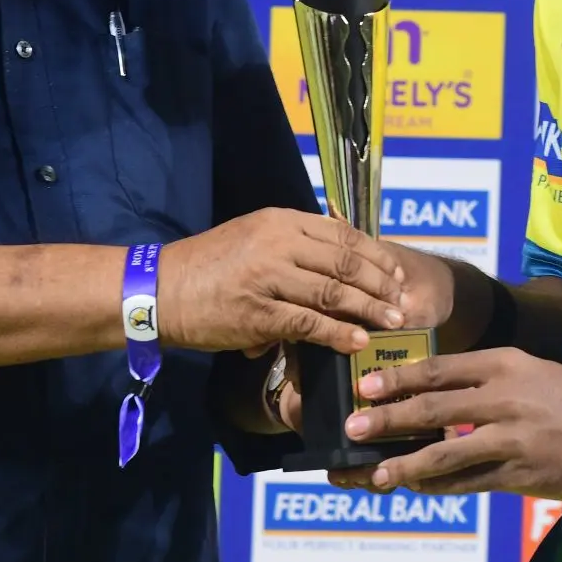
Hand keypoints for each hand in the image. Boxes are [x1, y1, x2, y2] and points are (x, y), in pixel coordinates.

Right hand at [157, 209, 410, 355]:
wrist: (159, 289)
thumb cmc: (208, 266)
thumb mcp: (252, 237)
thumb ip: (292, 243)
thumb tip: (337, 258)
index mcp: (279, 220)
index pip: (341, 234)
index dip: (375, 255)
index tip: (396, 273)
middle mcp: (277, 242)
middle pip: (344, 261)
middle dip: (380, 283)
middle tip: (402, 301)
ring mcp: (268, 276)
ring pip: (333, 291)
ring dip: (369, 308)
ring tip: (393, 322)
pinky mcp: (258, 312)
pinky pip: (309, 323)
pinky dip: (338, 333)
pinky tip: (357, 341)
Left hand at [336, 346, 561, 499]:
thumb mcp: (526, 371)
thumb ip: (481, 378)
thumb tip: (425, 390)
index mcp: (503, 365)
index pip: (439, 370)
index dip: (398, 380)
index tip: (365, 387)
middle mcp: (504, 399)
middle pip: (433, 410)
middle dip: (387, 421)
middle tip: (353, 428)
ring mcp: (512, 440)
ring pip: (446, 455)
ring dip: (405, 466)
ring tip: (375, 475)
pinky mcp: (520, 476)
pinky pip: (468, 483)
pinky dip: (438, 486)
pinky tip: (415, 488)